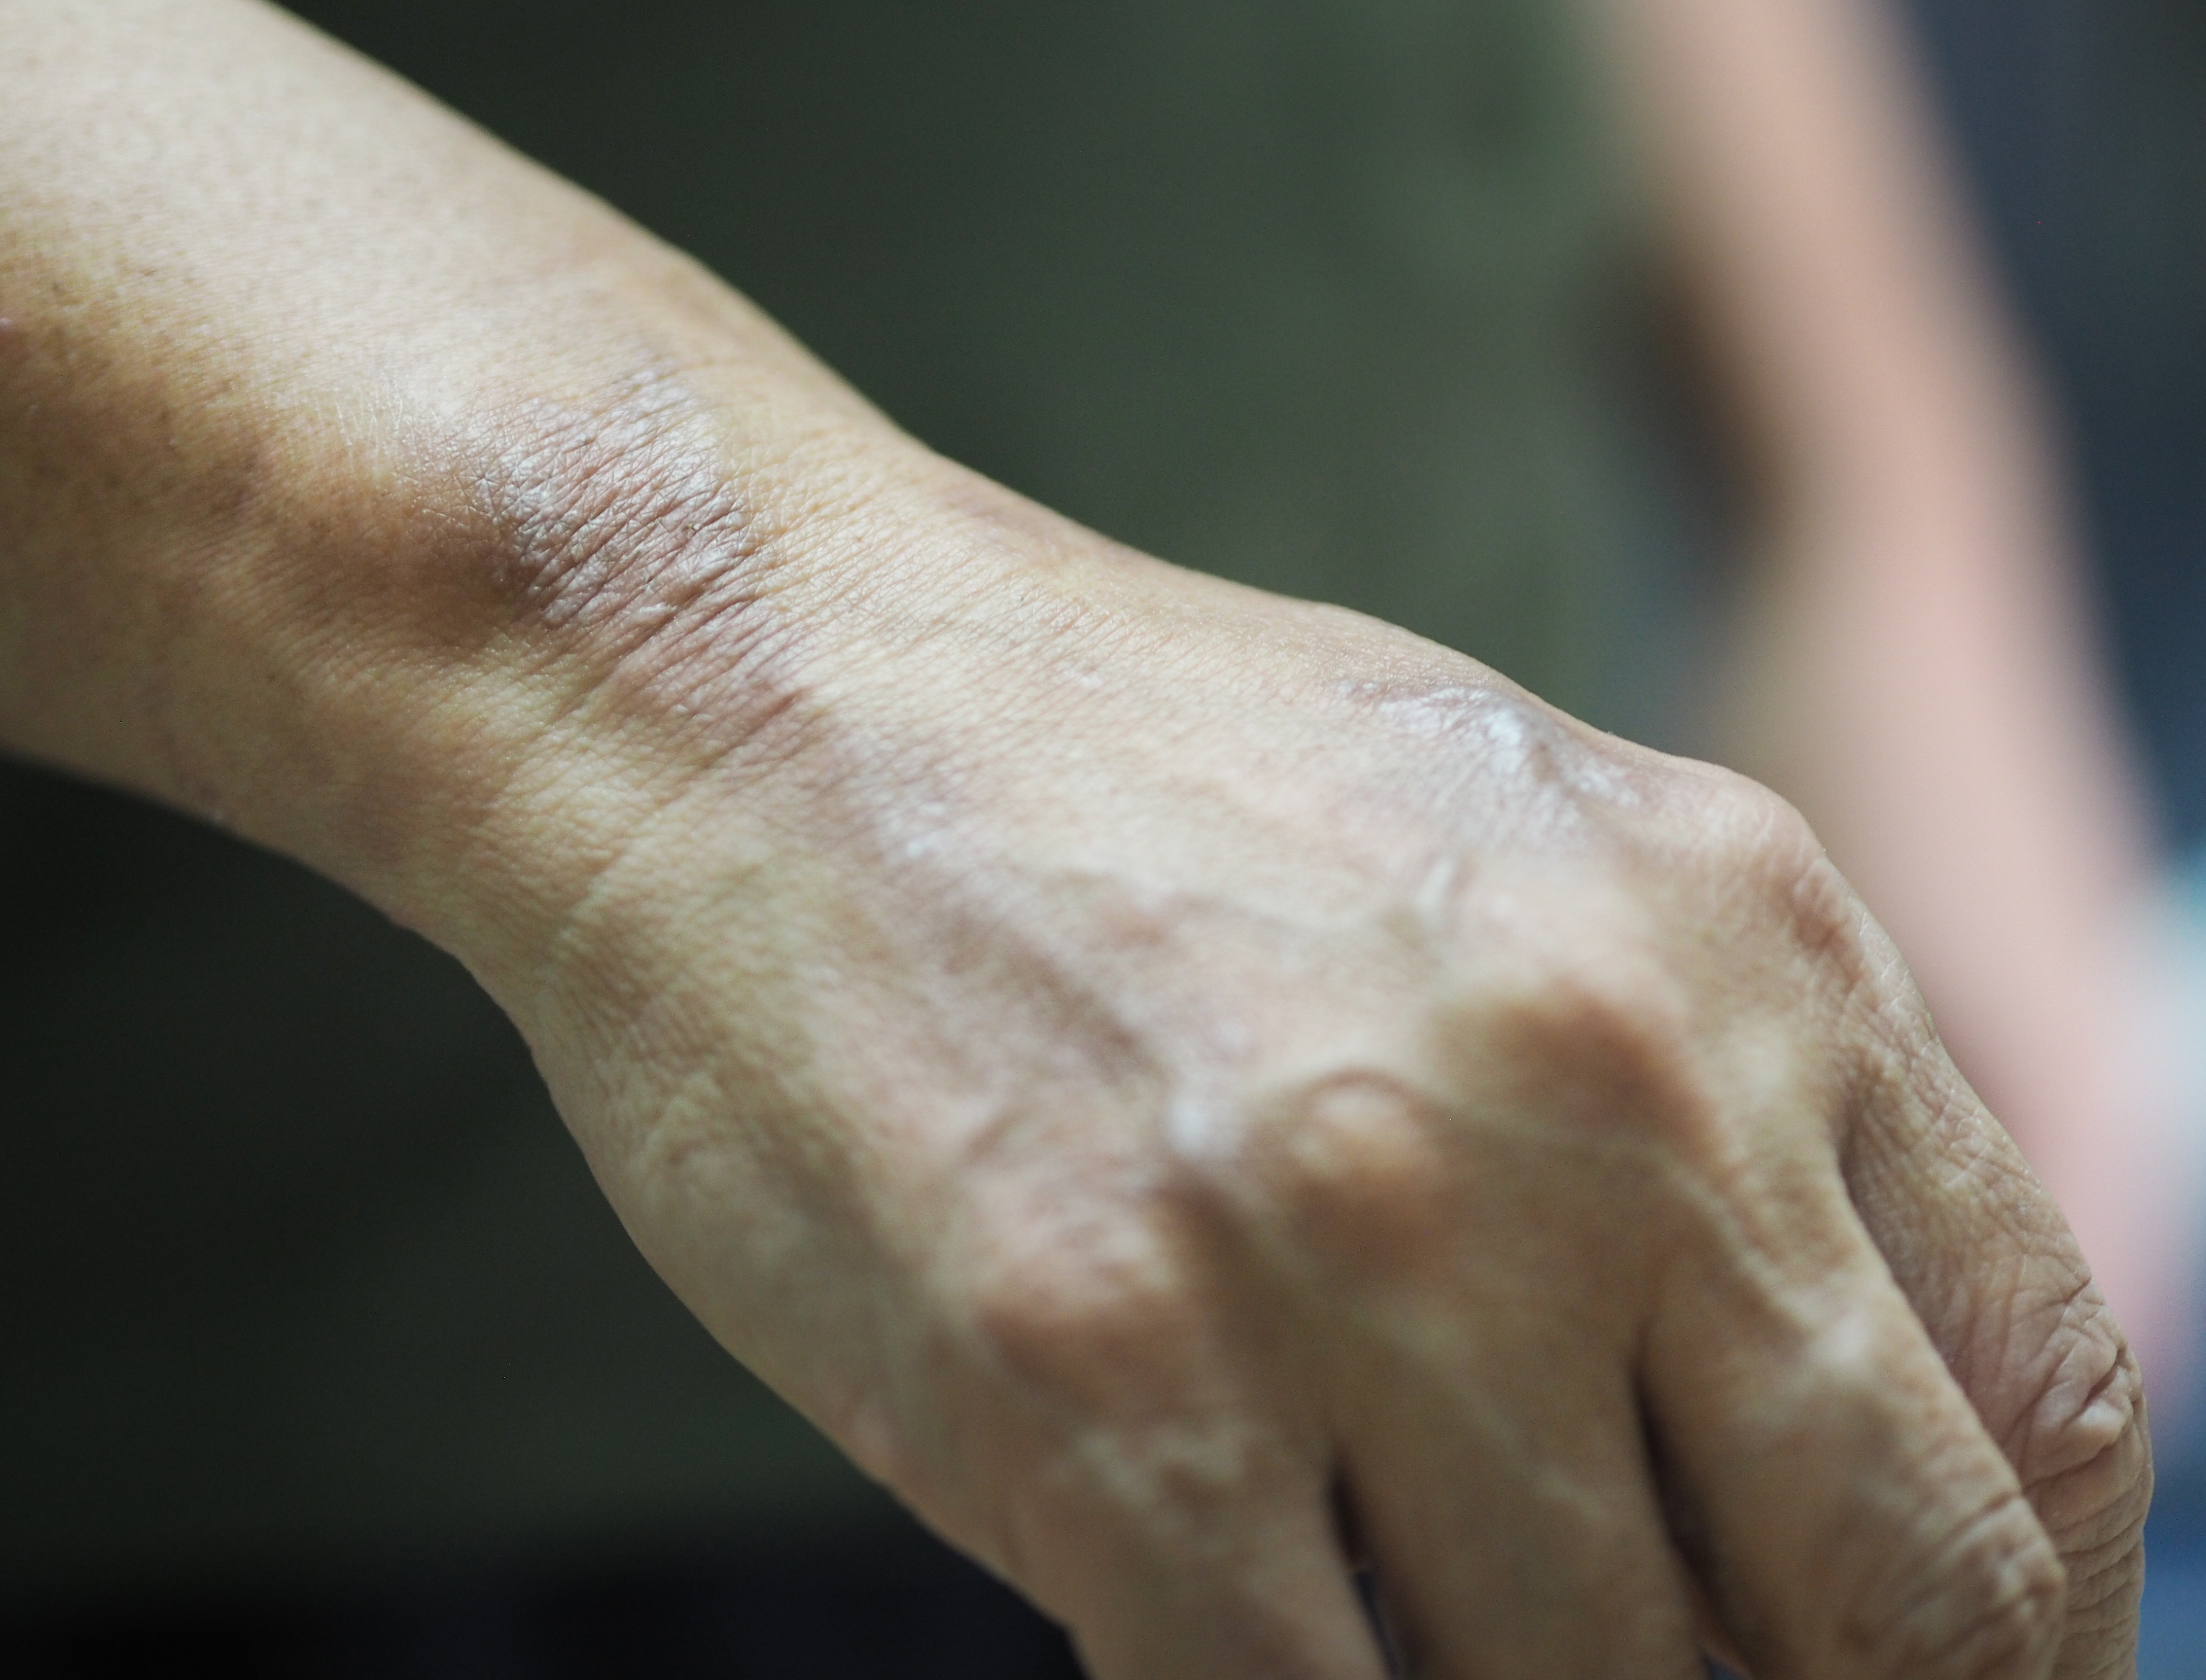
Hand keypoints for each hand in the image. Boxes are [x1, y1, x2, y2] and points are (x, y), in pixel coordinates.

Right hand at [477, 432, 2149, 1678]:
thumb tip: (1817, 1398)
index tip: (1937, 1660)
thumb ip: (1710, 1091)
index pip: (2035, 1397)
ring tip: (1417, 1602)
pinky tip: (1243, 1614)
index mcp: (1730, 941)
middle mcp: (1593, 1096)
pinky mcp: (1099, 1387)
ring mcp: (1348, 1252)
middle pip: (1885, 1592)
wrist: (756, 687)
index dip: (2018, 1602)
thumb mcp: (1505, 841)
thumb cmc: (1116, 769)